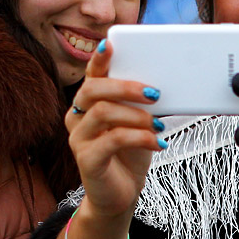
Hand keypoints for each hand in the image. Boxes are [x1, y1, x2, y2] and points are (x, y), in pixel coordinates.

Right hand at [66, 39, 165, 218]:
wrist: (120, 194)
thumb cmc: (129, 153)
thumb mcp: (138, 122)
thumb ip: (141, 103)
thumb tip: (162, 84)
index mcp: (88, 102)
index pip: (92, 74)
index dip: (99, 58)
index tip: (111, 44)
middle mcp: (77, 116)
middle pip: (94, 89)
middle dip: (126, 87)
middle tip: (154, 93)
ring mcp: (78, 138)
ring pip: (103, 112)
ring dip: (136, 115)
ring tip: (159, 123)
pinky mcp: (86, 159)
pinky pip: (112, 140)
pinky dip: (139, 138)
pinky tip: (157, 142)